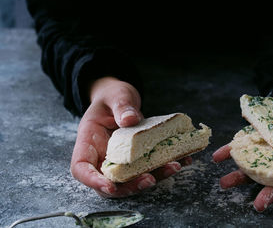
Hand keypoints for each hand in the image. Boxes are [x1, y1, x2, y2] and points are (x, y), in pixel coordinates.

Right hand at [70, 77, 191, 196]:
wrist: (121, 98)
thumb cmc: (112, 96)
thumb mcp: (116, 95)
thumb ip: (121, 106)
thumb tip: (130, 119)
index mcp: (88, 141)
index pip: (81, 168)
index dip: (94, 181)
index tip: (111, 186)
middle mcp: (102, 156)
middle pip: (109, 182)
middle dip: (130, 186)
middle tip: (150, 179)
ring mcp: (120, 160)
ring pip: (132, 180)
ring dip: (153, 177)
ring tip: (173, 166)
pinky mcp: (137, 159)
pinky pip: (149, 168)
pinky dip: (165, 166)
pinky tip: (182, 159)